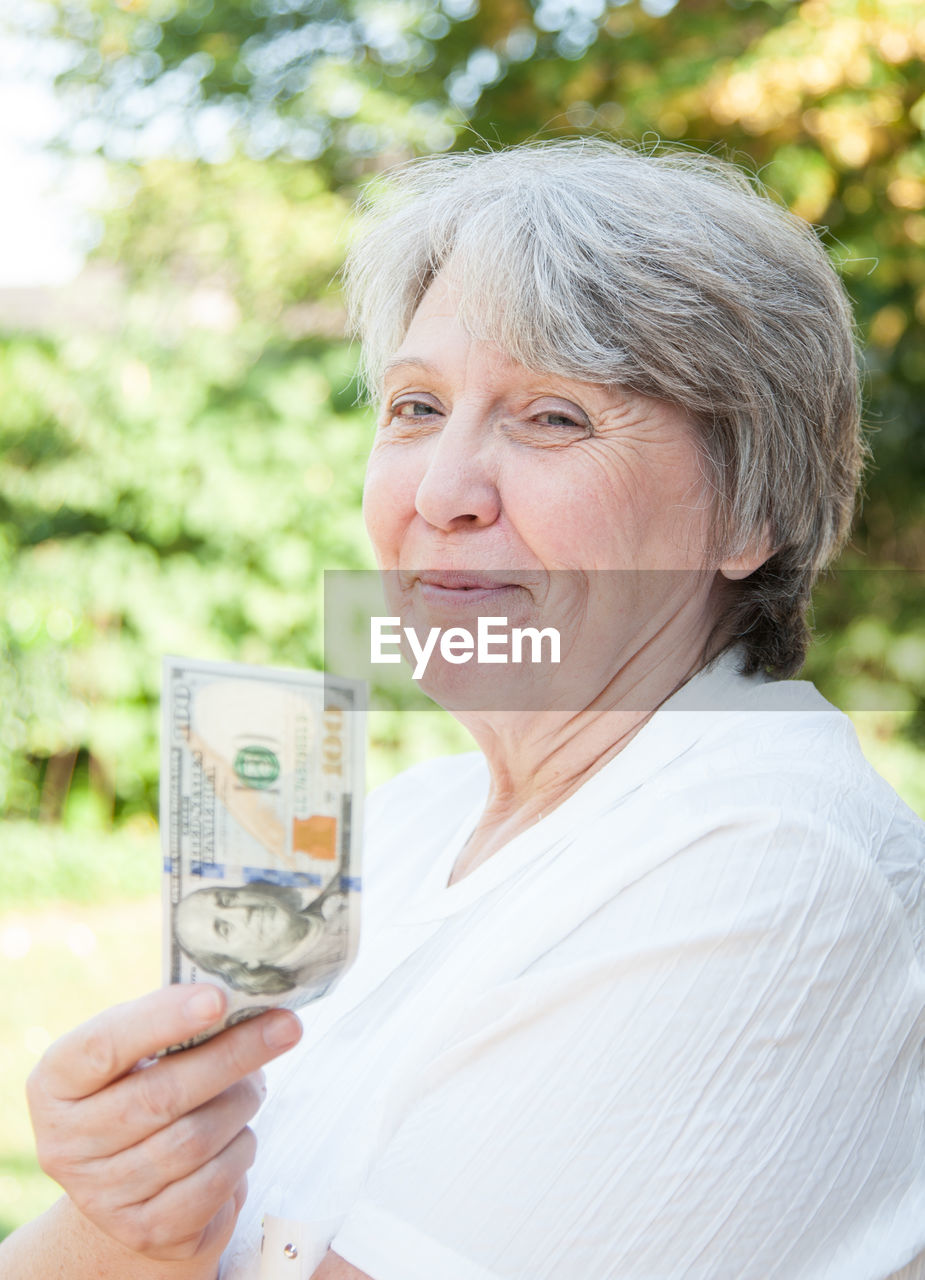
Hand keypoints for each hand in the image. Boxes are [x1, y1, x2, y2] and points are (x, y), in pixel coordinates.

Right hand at [26, 985, 301, 1264]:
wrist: (130, 1178)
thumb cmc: (143, 1088)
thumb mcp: (137, 1053)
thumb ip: (172, 1023)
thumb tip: (243, 998)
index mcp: (56, 1082)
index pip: (104, 1045)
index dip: (162, 1019)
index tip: (218, 999)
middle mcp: (66, 1143)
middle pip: (160, 1095)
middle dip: (233, 1055)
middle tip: (286, 1027)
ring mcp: (102, 1195)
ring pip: (193, 1140)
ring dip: (240, 1103)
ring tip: (253, 1085)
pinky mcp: (146, 1230)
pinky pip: (212, 1184)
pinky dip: (240, 1151)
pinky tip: (239, 1134)